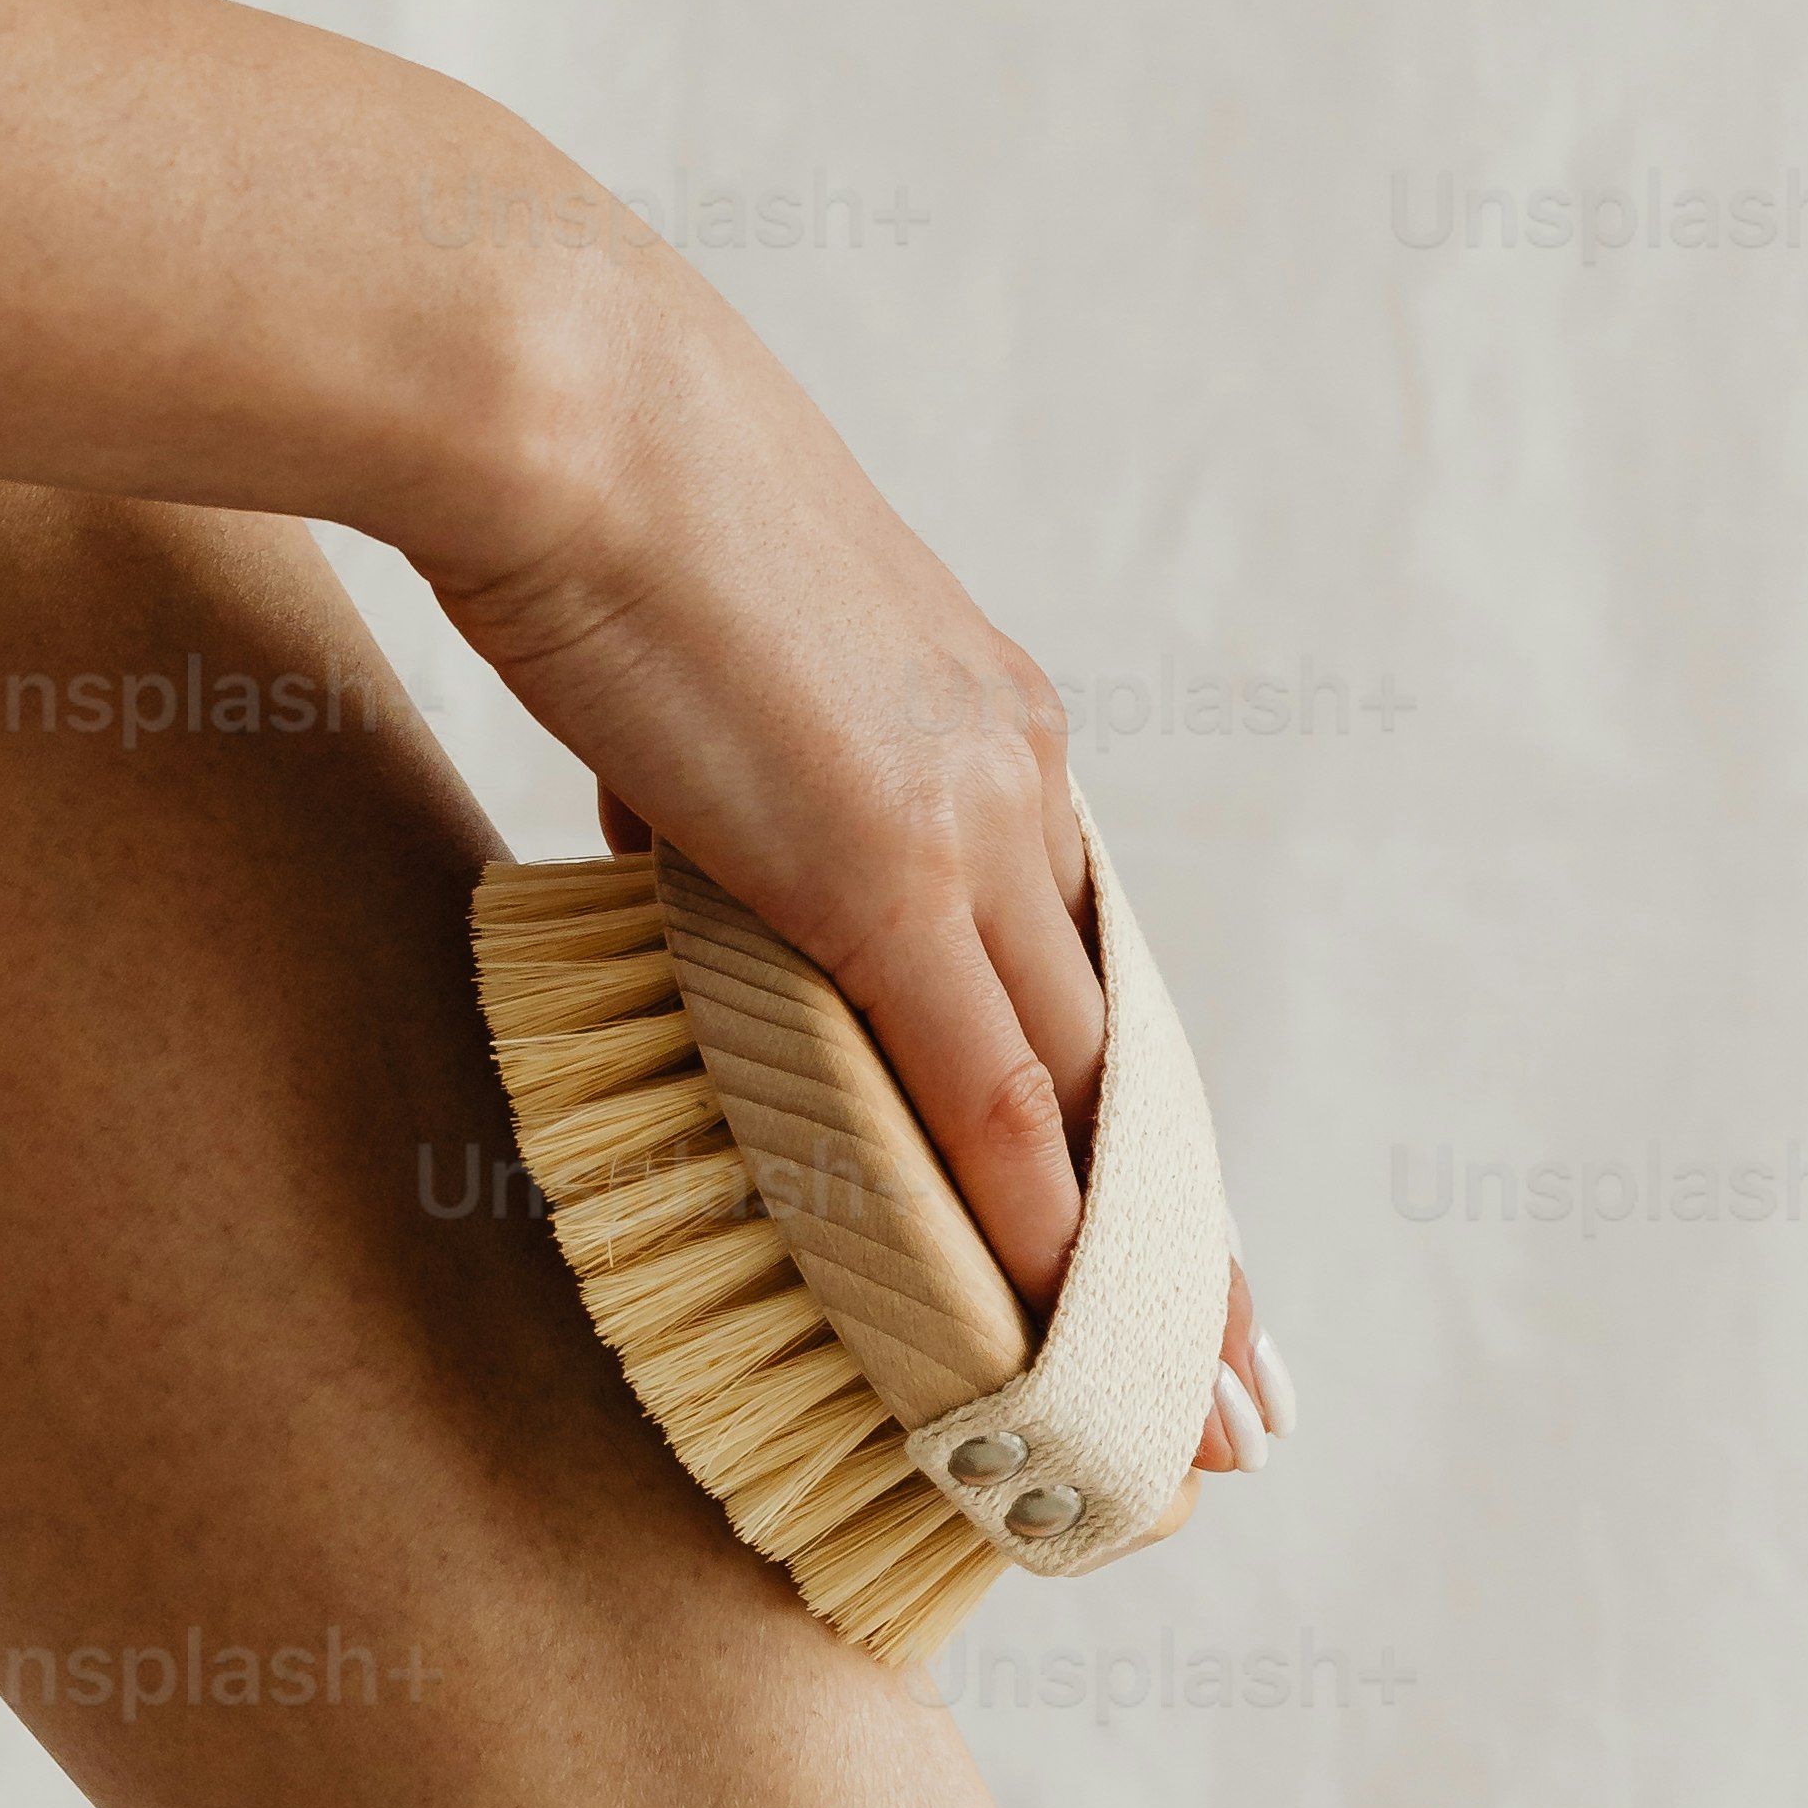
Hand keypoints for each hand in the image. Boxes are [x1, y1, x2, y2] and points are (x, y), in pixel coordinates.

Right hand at [426, 230, 1282, 1468]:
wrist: (555, 391)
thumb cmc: (583, 491)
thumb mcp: (694, 672)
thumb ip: (727, 789)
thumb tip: (695, 859)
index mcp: (985, 726)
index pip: (1093, 964)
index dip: (1135, 1114)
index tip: (1180, 1232)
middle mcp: (1014, 778)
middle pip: (1134, 1052)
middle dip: (1193, 1234)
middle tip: (1252, 1384)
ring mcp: (964, 825)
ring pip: (1087, 1095)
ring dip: (1145, 1268)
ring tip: (1199, 1415)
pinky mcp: (883, 869)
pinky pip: (981, 1089)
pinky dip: (1029, 1222)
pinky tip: (1062, 1332)